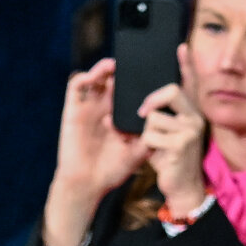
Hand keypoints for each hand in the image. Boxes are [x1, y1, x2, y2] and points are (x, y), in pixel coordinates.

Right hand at [43, 59, 150, 245]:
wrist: (87, 185)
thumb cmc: (112, 169)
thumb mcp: (142, 149)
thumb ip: (154, 130)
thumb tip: (172, 111)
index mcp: (123, 112)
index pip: (134, 86)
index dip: (145, 72)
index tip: (159, 60)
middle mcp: (106, 106)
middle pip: (117, 76)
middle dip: (127, 66)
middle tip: (139, 59)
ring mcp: (90, 107)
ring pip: (97, 76)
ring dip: (106, 66)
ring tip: (116, 65)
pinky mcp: (73, 110)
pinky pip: (76, 86)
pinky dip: (85, 76)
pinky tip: (96, 76)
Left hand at [140, 49, 208, 217]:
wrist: (182, 188)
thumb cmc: (171, 160)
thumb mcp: (167, 135)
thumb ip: (163, 117)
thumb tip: (145, 105)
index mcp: (192, 112)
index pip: (190, 83)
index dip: (185, 65)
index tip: (180, 47)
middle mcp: (195, 116)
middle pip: (171, 91)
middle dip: (152, 101)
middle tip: (142, 112)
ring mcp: (190, 129)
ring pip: (154, 118)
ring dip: (147, 134)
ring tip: (155, 147)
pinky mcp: (181, 143)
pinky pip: (151, 136)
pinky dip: (146, 147)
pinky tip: (156, 156)